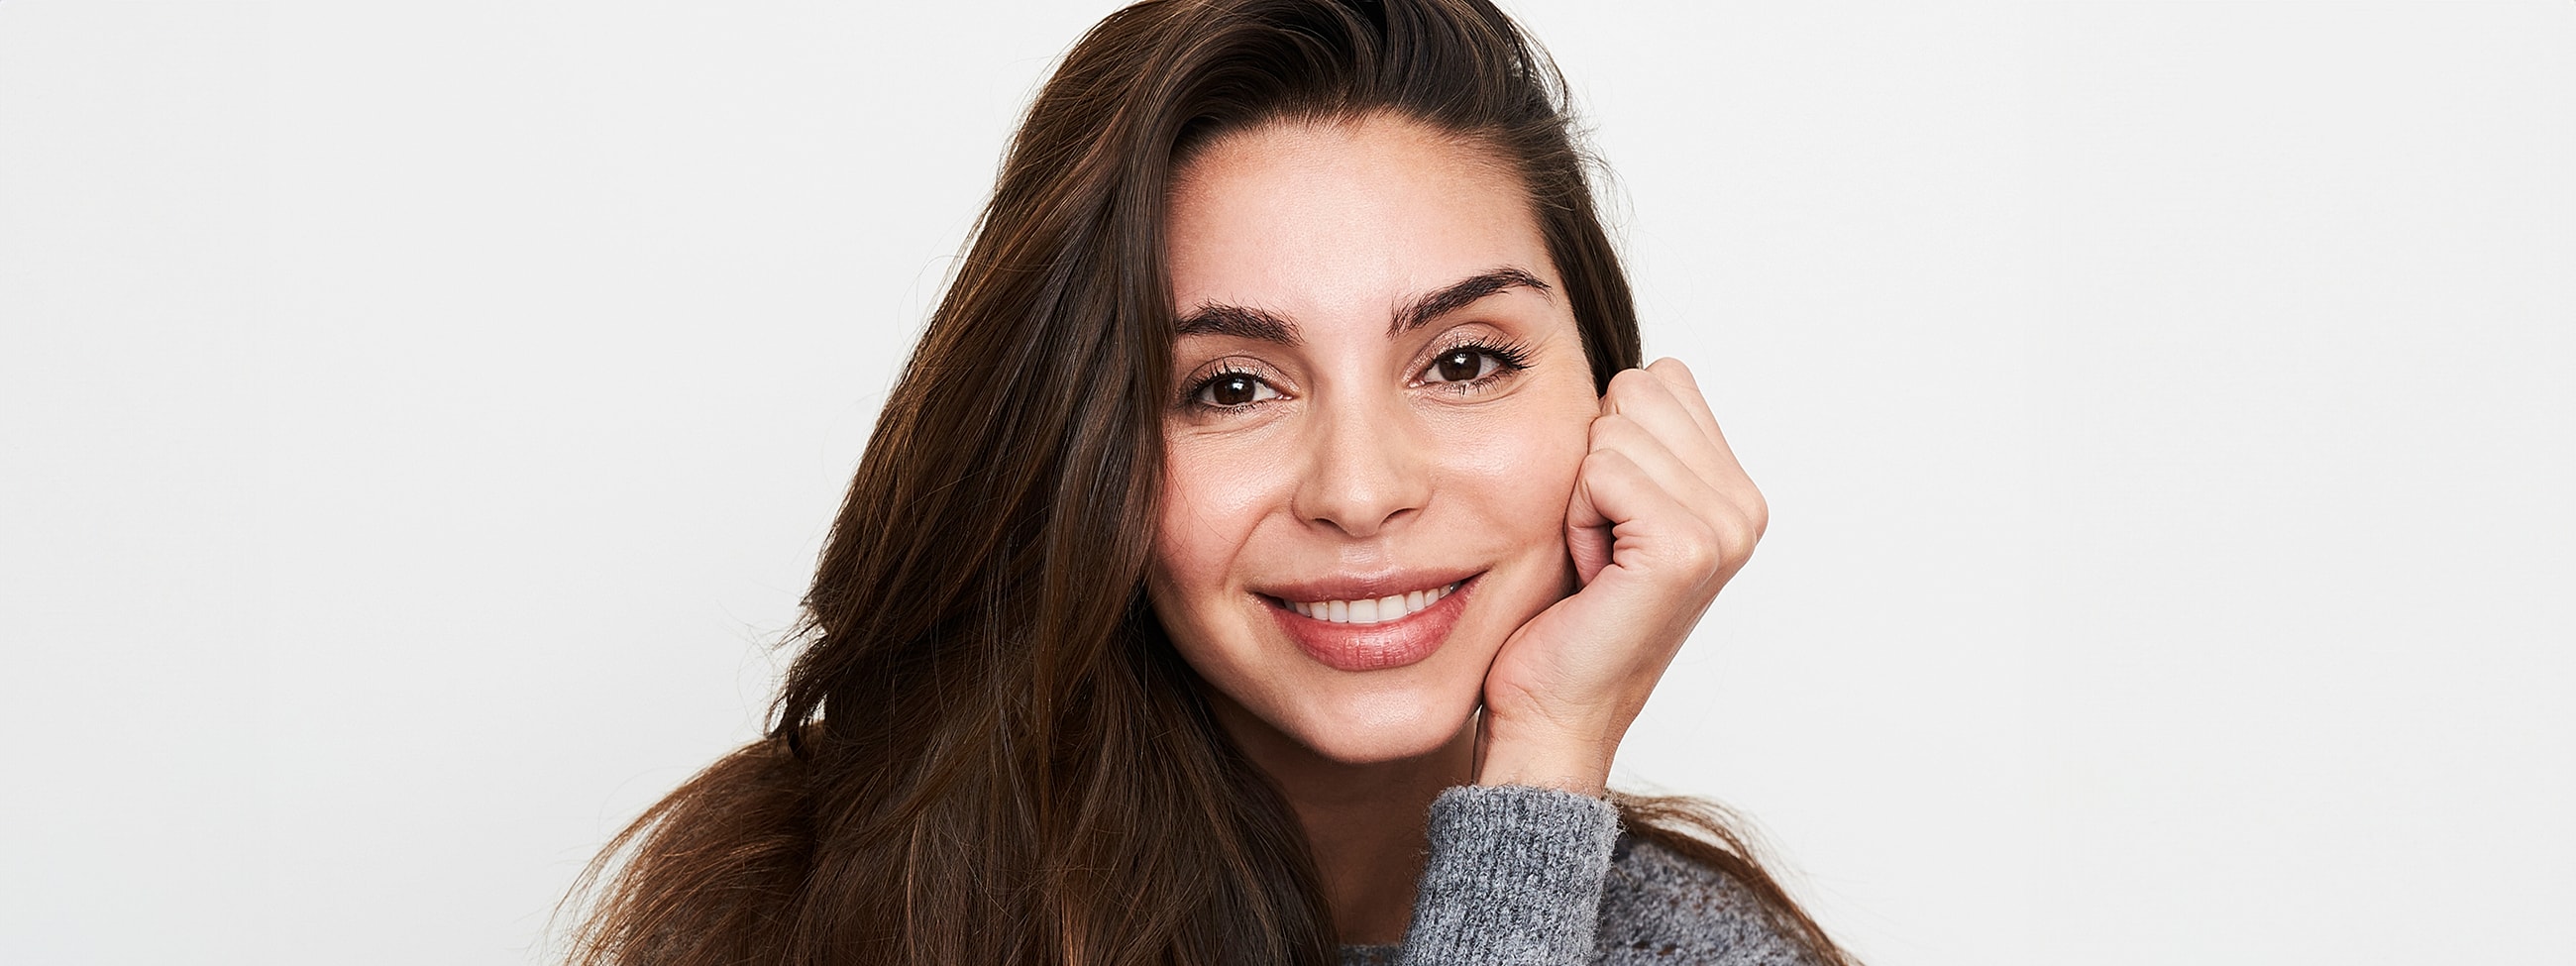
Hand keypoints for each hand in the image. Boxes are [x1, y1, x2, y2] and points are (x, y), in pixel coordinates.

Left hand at [1473, 358, 1767, 795]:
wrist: (1552, 708)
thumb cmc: (1567, 613)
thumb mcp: (1612, 504)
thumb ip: (1639, 438)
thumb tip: (1632, 374)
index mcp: (1736, 490)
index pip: (1660, 378)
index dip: (1608, 438)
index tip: (1610, 517)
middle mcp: (1745, 507)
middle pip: (1636, 390)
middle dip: (1593, 459)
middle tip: (1600, 540)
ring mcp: (1724, 529)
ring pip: (1613, 428)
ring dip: (1579, 492)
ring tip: (1597, 559)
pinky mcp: (1686, 550)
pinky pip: (1601, 470)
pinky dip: (1575, 515)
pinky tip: (1593, 570)